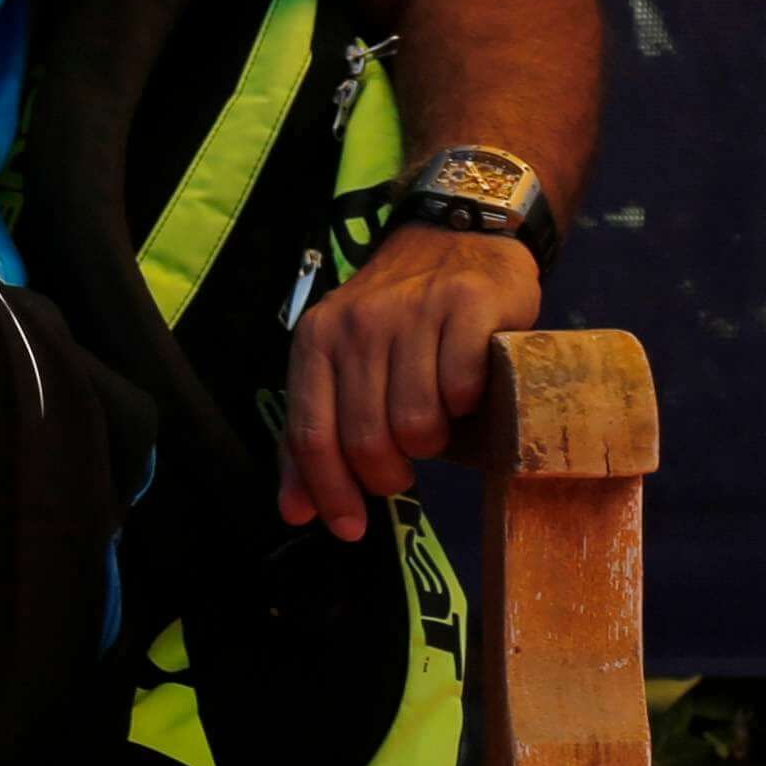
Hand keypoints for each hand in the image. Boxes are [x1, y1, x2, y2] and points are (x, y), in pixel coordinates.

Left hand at [279, 223, 544, 536]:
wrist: (457, 236)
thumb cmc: (400, 316)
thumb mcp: (343, 363)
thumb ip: (318, 432)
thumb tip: (297, 512)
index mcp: (315, 342)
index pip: (310, 435)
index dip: (328, 491)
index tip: (347, 528)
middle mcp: (357, 325)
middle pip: (364, 439)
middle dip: (387, 476)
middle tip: (404, 471)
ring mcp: (413, 313)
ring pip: (415, 422)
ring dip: (431, 444)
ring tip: (436, 426)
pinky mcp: (469, 306)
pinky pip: (461, 387)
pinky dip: (467, 406)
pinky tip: (465, 394)